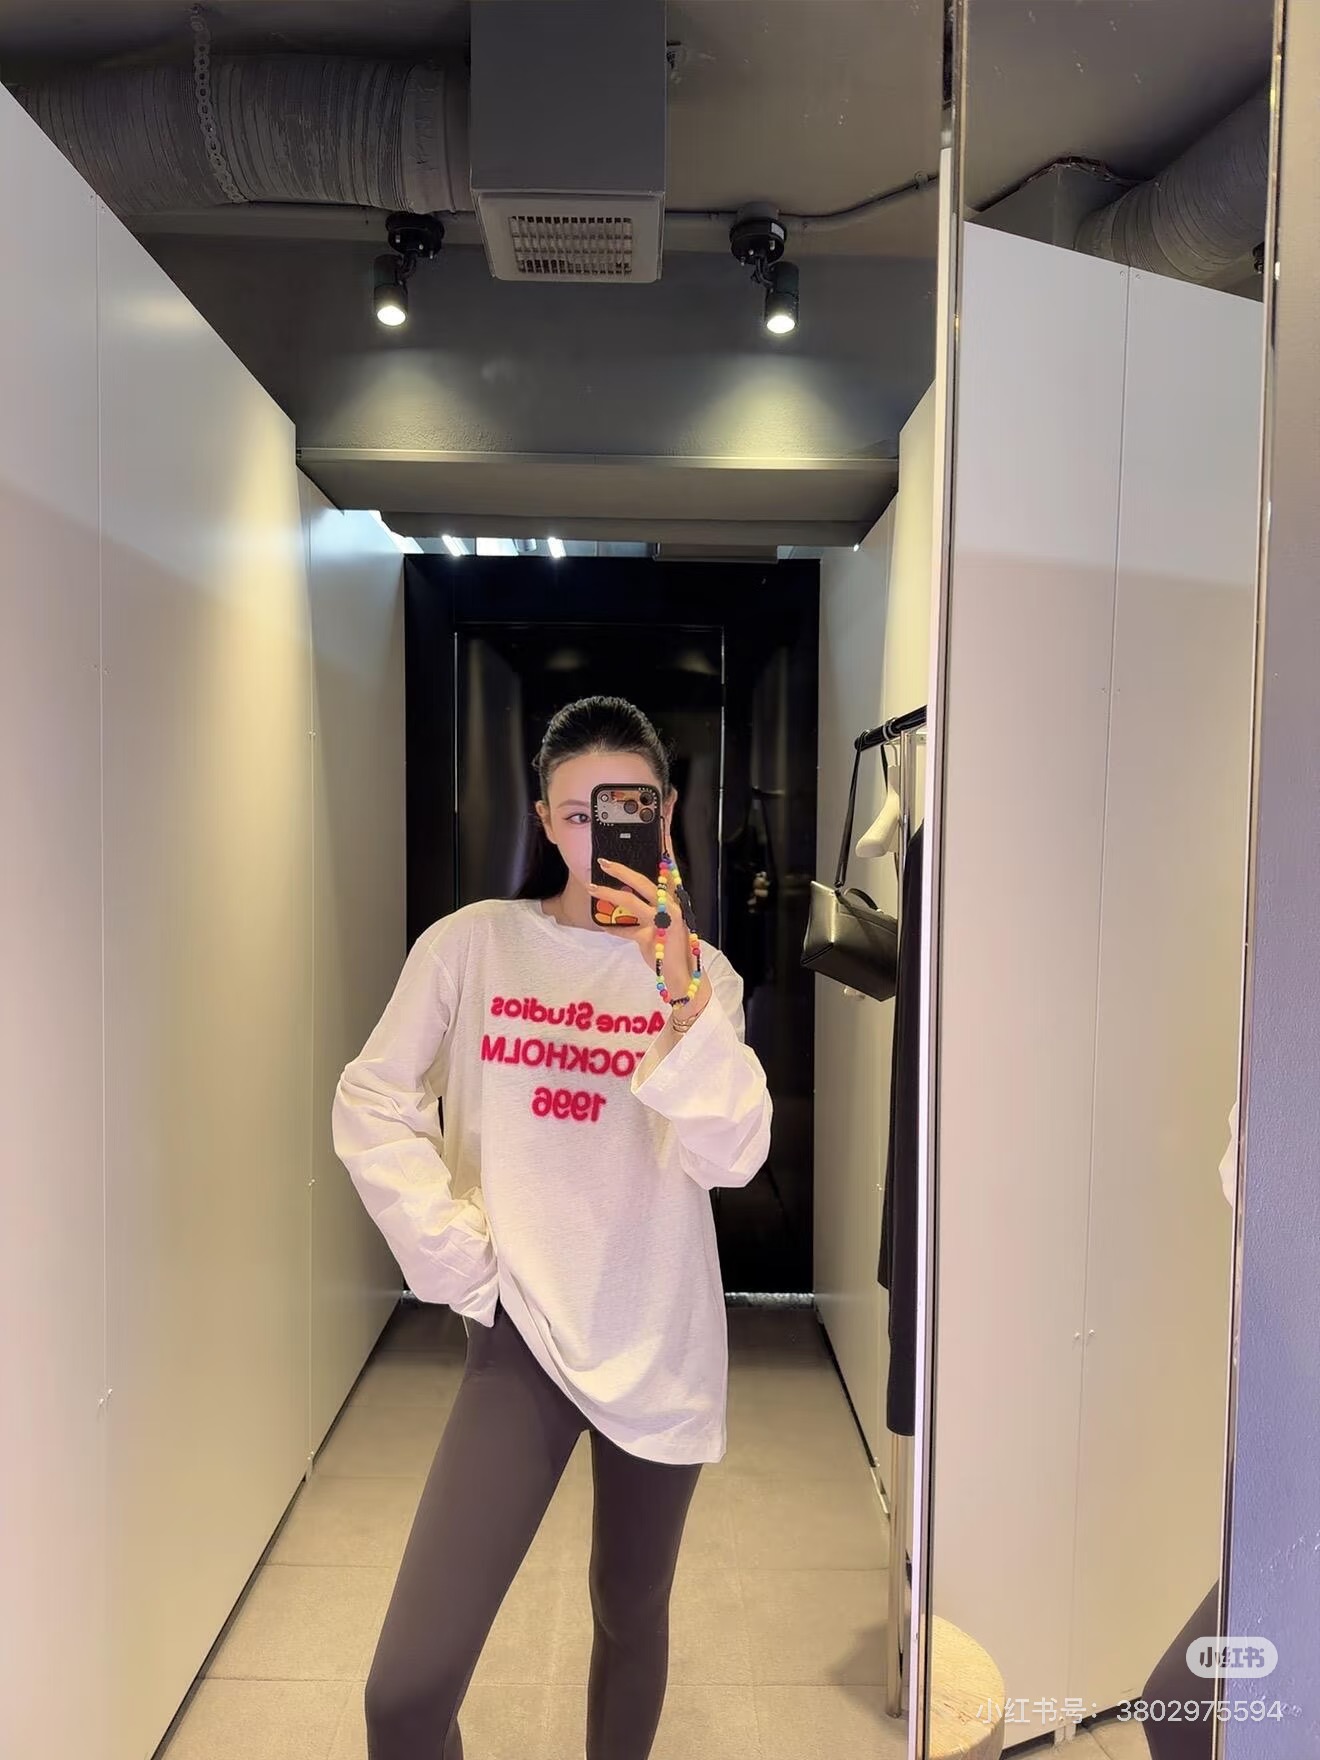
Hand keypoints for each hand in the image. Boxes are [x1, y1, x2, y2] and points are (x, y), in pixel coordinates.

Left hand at [587, 856, 706, 1004]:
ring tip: (593, 888)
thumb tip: (626, 900)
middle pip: (644, 883)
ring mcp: (664, 921)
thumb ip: (647, 913)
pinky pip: (627, 930)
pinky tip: (606, 927)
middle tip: (604, 862)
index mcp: (674, 902)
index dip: (661, 855)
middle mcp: (671, 907)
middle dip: (622, 871)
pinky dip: (615, 929)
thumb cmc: (672, 948)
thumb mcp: (662, 926)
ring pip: (631, 901)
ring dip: (609, 893)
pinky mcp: (653, 937)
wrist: (683, 975)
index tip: (654, 839)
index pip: (667, 875)